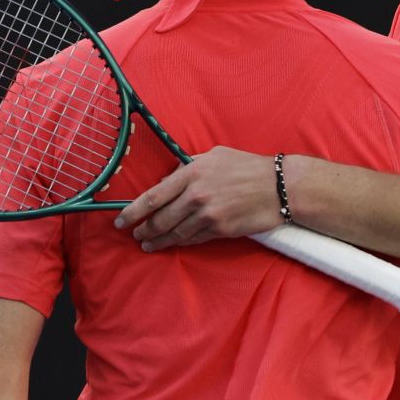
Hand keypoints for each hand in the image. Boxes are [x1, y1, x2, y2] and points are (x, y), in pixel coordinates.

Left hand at [117, 147, 281, 248]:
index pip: (152, 196)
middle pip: (159, 219)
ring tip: (147, 244)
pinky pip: (193, 239)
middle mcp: (195, 196)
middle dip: (143, 229)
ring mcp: (207, 216)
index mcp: (191, 174)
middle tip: (135, 234)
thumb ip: (187, 166)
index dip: (132, 211)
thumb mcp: (213, 155)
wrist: (279, 187)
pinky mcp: (220, 230)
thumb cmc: (247, 167)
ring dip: (158, 241)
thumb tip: (168, 180)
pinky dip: (180, 243)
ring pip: (174, 233)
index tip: (120, 221)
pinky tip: (173, 244)